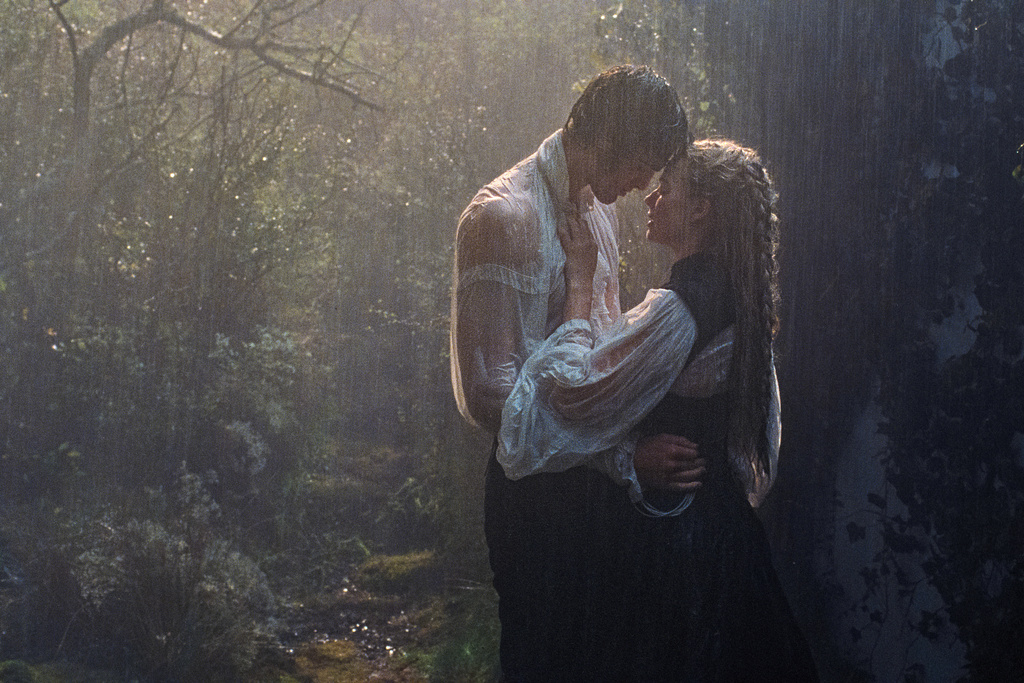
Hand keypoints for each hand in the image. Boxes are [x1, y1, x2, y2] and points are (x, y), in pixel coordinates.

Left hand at [557, 205, 597, 321]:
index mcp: (593, 244)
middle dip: (576, 215)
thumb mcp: (590, 259)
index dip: (582, 219)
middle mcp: (588, 242)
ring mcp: (580, 245)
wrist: (582, 283)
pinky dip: (561, 229)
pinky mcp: (571, 249)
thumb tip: (584, 242)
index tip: (577, 212)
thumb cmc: (584, 273)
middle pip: (582, 224)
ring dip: (569, 219)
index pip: (587, 227)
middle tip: (570, 207)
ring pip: (574, 227)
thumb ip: (588, 248)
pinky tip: (558, 225)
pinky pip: (565, 235)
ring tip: (564, 212)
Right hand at [634, 433, 704, 491]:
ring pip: (689, 476)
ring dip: (698, 473)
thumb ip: (680, 440)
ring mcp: (669, 476)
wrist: (630, 460)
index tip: (697, 453)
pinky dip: (691, 487)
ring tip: (702, 470)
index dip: (697, 453)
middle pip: (693, 465)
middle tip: (703, 461)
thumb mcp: (662, 437)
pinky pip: (681, 487)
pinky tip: (699, 484)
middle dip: (700, 463)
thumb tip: (695, 445)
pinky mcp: (665, 485)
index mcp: (672, 451)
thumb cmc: (646, 446)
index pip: (693, 454)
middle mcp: (672, 464)